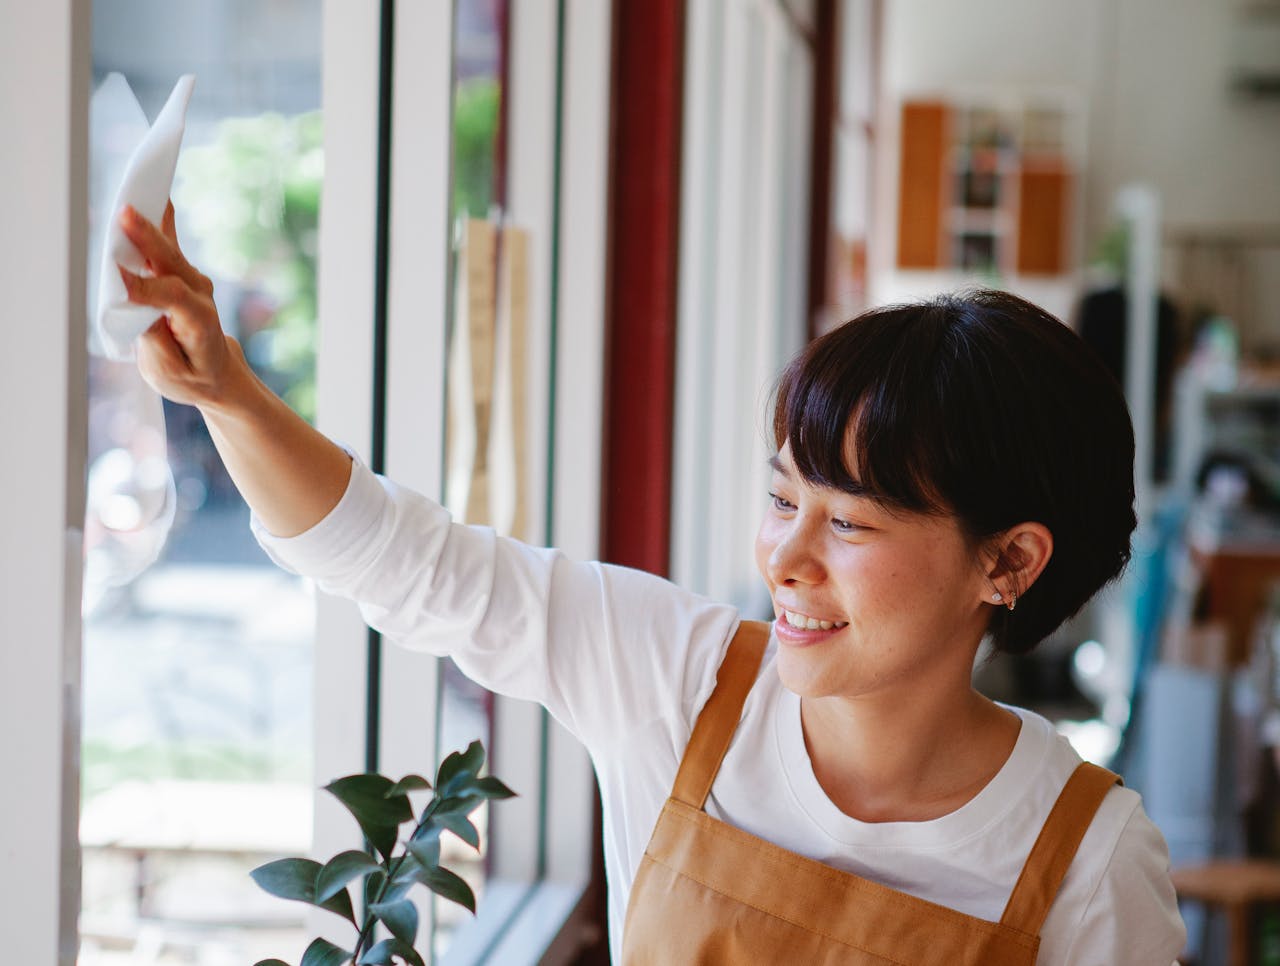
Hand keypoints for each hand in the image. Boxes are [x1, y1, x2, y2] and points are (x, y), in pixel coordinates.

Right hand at [117, 201, 246, 409]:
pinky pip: (170, 243)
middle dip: (146, 238)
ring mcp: (193, 281)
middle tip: (124, 213)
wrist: (216, 373)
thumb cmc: (190, 375)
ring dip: (147, 223)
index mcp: (200, 322)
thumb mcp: (168, 371)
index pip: (170, 297)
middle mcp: (200, 295)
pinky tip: (156, 192)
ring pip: (167, 249)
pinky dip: (161, 220)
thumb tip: (131, 302)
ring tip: (132, 192)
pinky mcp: (182, 274)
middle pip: (170, 263)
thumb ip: (151, 336)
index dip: (144, 287)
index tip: (115, 275)